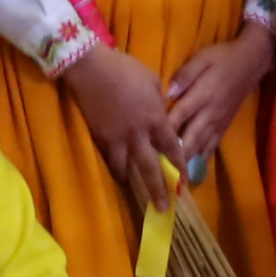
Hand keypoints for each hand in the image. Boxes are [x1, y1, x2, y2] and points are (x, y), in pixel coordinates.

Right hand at [62, 36, 180, 191]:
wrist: (91, 68)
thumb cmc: (125, 69)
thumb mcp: (152, 81)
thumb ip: (159, 101)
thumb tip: (160, 109)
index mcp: (155, 119)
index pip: (171, 149)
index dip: (178, 166)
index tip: (184, 181)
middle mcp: (137, 134)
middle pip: (150, 168)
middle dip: (157, 190)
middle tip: (163, 208)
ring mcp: (116, 138)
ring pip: (125, 168)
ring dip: (131, 182)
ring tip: (135, 193)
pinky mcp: (99, 137)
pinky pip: (109, 157)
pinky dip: (114, 166)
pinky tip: (117, 172)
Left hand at [161, 23, 275, 167]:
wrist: (252, 62)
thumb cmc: (222, 58)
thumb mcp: (202, 58)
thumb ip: (184, 75)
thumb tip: (166, 92)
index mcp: (201, 95)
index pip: (178, 117)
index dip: (163, 132)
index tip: (147, 146)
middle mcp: (209, 113)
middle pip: (189, 139)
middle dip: (174, 158)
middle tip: (158, 174)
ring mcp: (218, 122)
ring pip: (200, 147)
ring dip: (187, 164)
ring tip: (173, 180)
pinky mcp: (224, 126)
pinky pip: (212, 146)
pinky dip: (201, 160)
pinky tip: (192, 173)